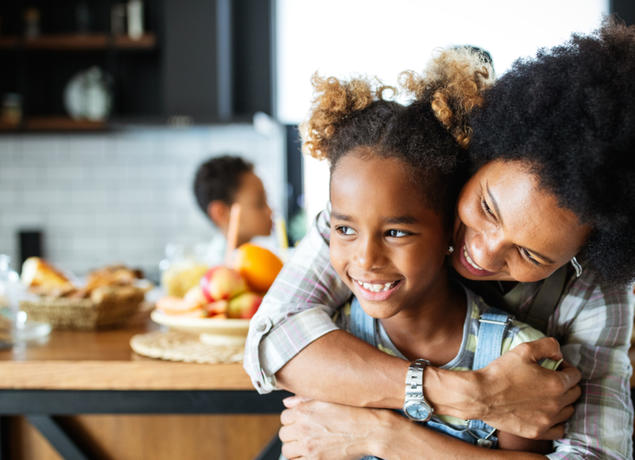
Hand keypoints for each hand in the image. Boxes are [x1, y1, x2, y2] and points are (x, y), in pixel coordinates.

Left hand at [279, 396, 394, 458]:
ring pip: (287, 450)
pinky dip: (301, 458)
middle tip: (305, 434)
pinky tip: (311, 454)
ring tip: (307, 445)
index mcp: (303, 410)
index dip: (293, 420)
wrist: (370, 430)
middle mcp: (302, 428)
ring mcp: (308, 446)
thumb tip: (286, 402)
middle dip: (293, 434)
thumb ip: (303, 399)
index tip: (301, 422)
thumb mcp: (327, 399)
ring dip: (295, 448)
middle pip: (284, 434)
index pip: (284, 417)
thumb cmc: (352, 412)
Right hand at [475, 337, 580, 438]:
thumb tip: (559, 353)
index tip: (554, 366)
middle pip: (575, 393)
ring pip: (569, 411)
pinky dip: (557, 421)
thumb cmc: (501, 372)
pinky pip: (559, 429)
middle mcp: (556, 404)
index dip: (566, 368)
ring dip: (563, 401)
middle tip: (550, 379)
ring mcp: (547, 420)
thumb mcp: (524, 349)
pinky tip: (546, 413)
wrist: (480, 395)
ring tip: (547, 395)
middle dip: (567, 384)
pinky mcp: (537, 432)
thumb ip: (548, 346)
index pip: (575, 375)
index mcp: (556, 384)